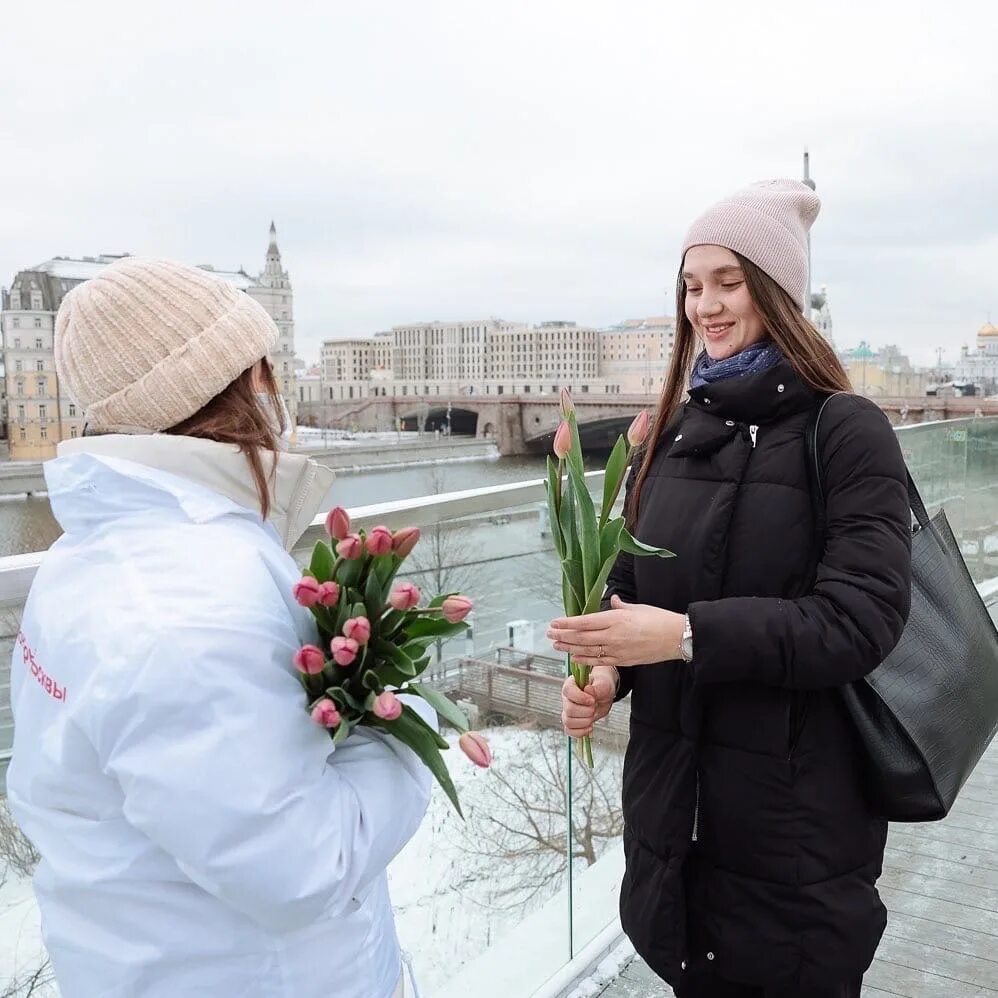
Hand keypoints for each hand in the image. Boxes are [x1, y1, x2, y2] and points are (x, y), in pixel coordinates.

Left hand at [548, 595, 685, 668]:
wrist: (676, 638)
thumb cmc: (658, 619)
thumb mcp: (637, 607)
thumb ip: (621, 605)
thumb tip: (613, 599)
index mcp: (616, 619)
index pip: (585, 622)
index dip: (567, 623)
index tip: (554, 622)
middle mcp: (613, 635)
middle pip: (582, 637)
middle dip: (563, 636)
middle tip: (549, 634)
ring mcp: (617, 650)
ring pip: (588, 651)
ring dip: (570, 648)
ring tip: (557, 645)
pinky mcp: (623, 661)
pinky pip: (599, 662)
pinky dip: (585, 660)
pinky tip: (575, 658)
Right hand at [561, 665, 617, 737]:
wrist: (603, 695)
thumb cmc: (601, 686)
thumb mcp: (603, 684)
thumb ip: (597, 687)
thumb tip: (588, 690)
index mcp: (571, 684)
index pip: (568, 691)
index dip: (580, 697)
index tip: (592, 700)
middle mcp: (566, 698)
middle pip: (569, 709)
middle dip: (586, 712)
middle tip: (595, 707)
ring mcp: (567, 711)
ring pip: (568, 722)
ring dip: (584, 722)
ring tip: (593, 715)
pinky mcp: (571, 722)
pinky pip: (569, 731)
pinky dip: (580, 732)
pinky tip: (590, 727)